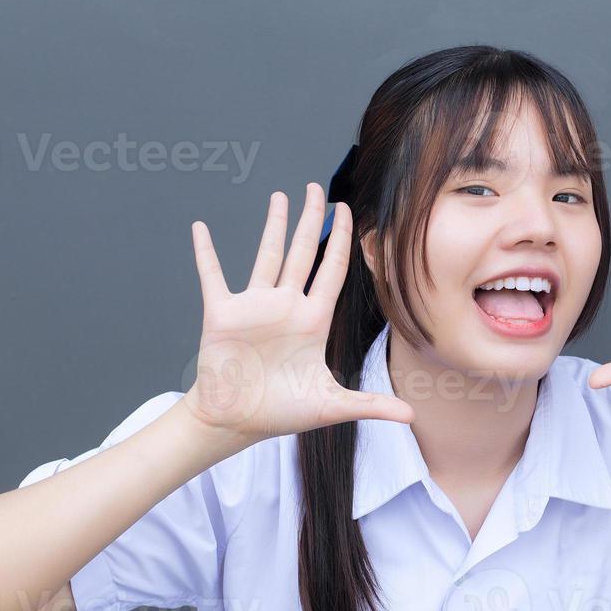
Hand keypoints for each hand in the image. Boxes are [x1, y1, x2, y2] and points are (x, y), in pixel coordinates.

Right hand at [183, 184, 414, 441]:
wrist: (236, 422)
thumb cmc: (280, 412)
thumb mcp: (330, 405)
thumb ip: (370, 404)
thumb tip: (411, 415)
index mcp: (312, 321)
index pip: (333, 271)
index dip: (342, 241)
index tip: (347, 213)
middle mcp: (286, 307)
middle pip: (303, 253)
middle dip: (311, 220)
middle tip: (317, 188)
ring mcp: (254, 307)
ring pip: (267, 255)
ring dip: (273, 226)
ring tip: (281, 196)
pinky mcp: (223, 313)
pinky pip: (212, 275)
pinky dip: (205, 252)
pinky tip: (200, 228)